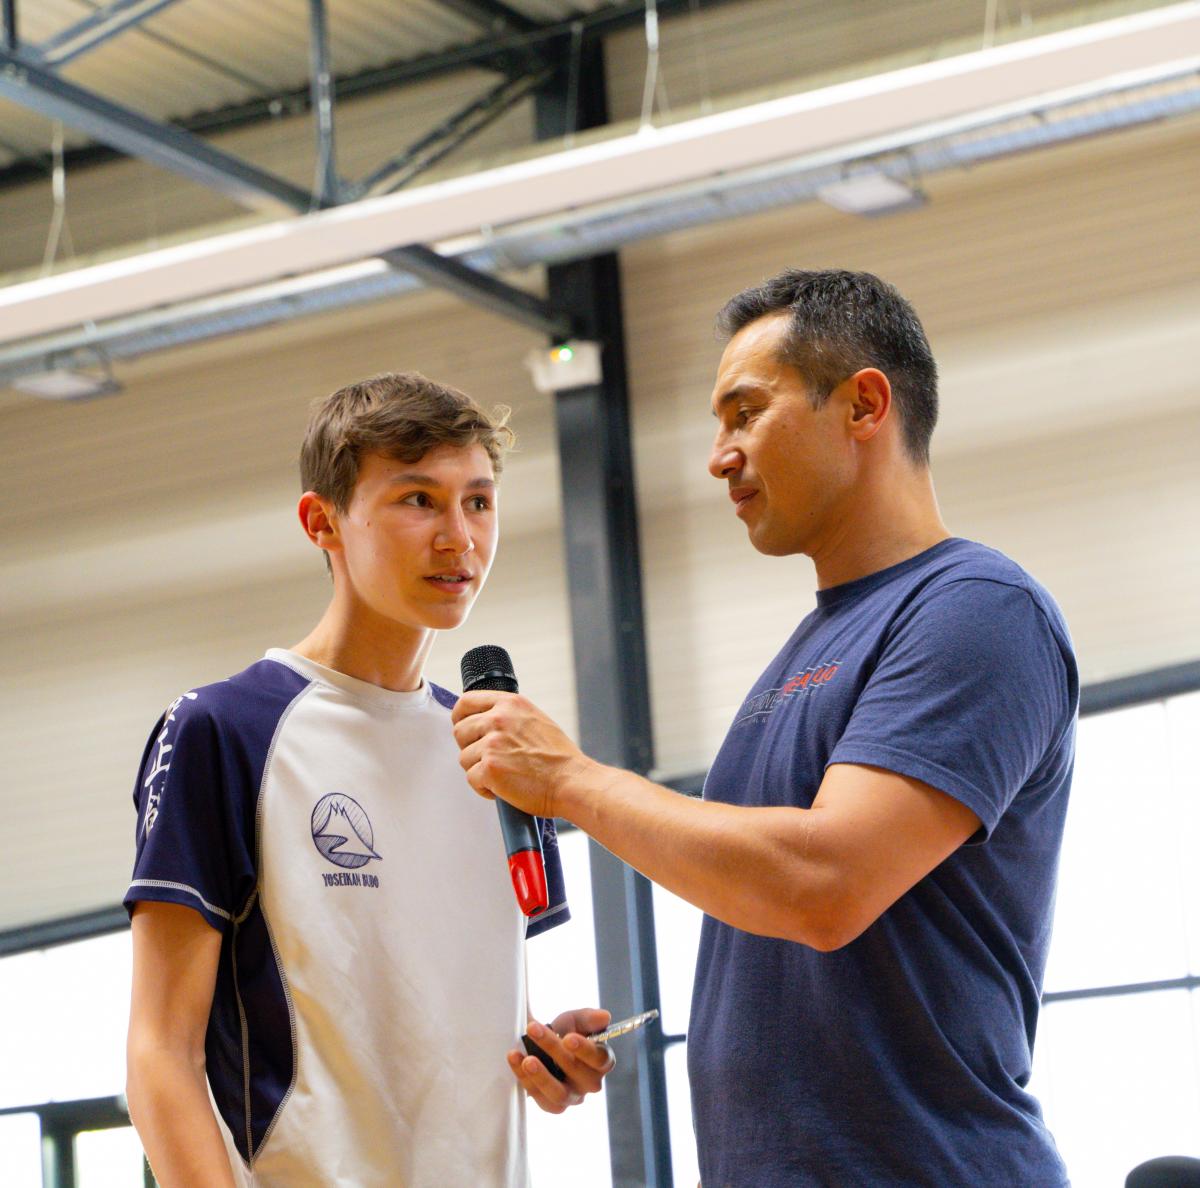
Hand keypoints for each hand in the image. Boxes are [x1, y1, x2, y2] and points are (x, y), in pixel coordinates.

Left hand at [451, 691, 591, 819]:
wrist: (571, 781)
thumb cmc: (559, 758)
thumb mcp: (535, 720)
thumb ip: (509, 717)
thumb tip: (485, 721)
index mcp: (510, 704)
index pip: (467, 701)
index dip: (461, 717)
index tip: (465, 728)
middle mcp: (499, 719)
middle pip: (460, 731)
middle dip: (470, 748)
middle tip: (489, 759)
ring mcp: (492, 743)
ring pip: (464, 758)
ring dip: (479, 770)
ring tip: (504, 775)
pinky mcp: (489, 767)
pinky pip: (471, 779)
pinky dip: (485, 788)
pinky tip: (505, 788)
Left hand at [508, 1009, 614, 1113]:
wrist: (542, 1046)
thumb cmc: (564, 1032)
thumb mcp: (575, 1020)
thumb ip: (589, 1018)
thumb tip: (604, 1017)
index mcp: (601, 1060)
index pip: (600, 1059)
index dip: (585, 1050)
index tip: (567, 1038)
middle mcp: (590, 1082)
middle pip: (576, 1072)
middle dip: (553, 1049)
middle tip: (533, 1030)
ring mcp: (572, 1097)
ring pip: (559, 1093)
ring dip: (541, 1075)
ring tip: (526, 1059)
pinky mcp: (552, 1105)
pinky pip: (540, 1098)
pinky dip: (526, 1080)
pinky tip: (516, 1061)